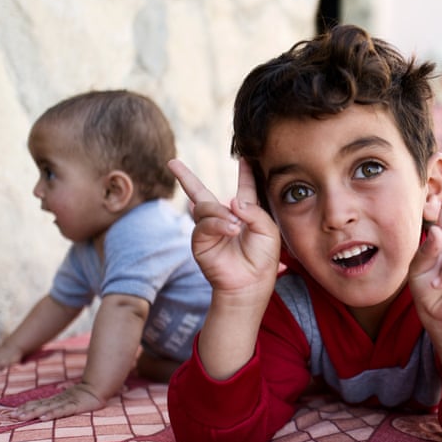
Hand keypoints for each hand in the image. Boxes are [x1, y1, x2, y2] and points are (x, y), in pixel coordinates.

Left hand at [12, 382, 105, 420]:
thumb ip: (60, 402)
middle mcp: (58, 400)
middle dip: (26, 411)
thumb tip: (50, 404)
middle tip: (12, 416)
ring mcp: (66, 402)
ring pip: (47, 408)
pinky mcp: (75, 406)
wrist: (99, 387)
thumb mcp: (70, 399)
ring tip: (21, 417)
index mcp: (57, 399)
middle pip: (39, 406)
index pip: (39, 403)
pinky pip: (62, 411)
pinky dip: (52, 414)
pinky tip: (43, 418)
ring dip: (34, 413)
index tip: (13, 412)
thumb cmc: (85, 395)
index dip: (26, 407)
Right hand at [168, 159, 280, 297]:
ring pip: (205, 206)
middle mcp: (223, 218)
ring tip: (236, 227)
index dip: (245, 174)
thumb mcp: (269, 231)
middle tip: (172, 163)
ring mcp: (209, 229)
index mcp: (245, 214)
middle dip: (185, 177)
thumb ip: (255, 211)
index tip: (244, 158)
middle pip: (201, 192)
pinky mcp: (200, 241)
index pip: (244, 189)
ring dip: (220, 213)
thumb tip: (231, 200)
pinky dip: (218, 224)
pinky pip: (204, 223)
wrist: (251, 283)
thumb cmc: (263, 259)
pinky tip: (231, 230)